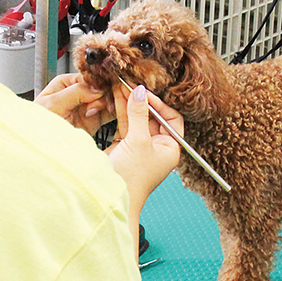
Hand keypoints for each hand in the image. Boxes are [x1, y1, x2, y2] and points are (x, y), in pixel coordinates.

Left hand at [34, 73, 113, 134]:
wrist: (41, 145)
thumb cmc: (39, 124)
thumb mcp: (54, 104)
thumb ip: (75, 93)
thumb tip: (96, 88)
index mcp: (66, 83)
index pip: (88, 78)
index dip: (96, 84)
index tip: (99, 92)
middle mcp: (78, 93)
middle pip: (100, 87)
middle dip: (103, 95)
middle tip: (97, 106)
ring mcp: (87, 107)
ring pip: (107, 99)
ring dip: (110, 104)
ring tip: (103, 111)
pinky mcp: (95, 120)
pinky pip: (109, 113)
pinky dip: (115, 113)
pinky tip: (113, 114)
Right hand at [107, 83, 182, 214]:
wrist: (110, 196)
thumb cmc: (132, 177)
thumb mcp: (138, 141)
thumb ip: (139, 114)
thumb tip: (140, 91)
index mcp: (170, 148)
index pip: (171, 117)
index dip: (159, 104)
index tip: (145, 92)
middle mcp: (157, 147)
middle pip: (152, 116)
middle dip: (141, 100)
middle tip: (130, 83)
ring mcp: (140, 147)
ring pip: (137, 118)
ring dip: (129, 102)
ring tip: (119, 85)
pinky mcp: (124, 146)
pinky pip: (125, 124)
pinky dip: (120, 111)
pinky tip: (114, 97)